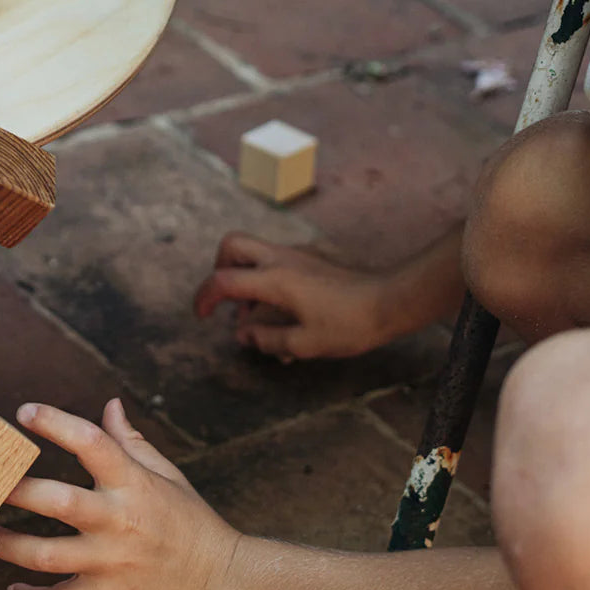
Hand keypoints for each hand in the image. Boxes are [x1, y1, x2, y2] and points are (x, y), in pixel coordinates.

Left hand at [0, 398, 239, 589]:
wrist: (220, 579)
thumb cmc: (186, 519)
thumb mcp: (164, 473)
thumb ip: (130, 440)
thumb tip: (110, 403)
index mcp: (132, 481)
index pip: (90, 441)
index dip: (55, 422)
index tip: (23, 411)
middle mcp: (119, 520)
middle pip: (59, 501)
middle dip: (16, 490)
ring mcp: (112, 563)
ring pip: (47, 555)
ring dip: (7, 544)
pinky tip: (12, 586)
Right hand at [194, 232, 390, 360]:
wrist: (388, 301)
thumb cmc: (349, 324)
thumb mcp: (305, 344)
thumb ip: (267, 339)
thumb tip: (243, 334)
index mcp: (273, 279)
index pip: (223, 280)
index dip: (204, 297)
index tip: (201, 316)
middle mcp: (279, 259)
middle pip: (231, 244)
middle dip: (219, 269)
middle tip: (229, 300)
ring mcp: (294, 255)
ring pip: (252, 251)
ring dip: (244, 278)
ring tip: (259, 316)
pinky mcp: (308, 258)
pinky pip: (273, 261)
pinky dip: (266, 280)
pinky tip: (284, 312)